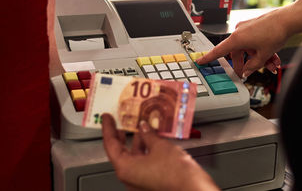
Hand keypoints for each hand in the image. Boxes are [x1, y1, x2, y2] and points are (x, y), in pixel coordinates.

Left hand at [101, 114, 218, 190]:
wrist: (193, 188)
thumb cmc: (176, 172)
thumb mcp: (160, 146)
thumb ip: (148, 135)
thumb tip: (144, 127)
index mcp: (125, 169)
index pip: (110, 145)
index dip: (108, 128)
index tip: (107, 118)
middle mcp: (130, 177)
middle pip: (120, 152)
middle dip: (121, 135)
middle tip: (120, 120)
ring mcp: (140, 180)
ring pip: (133, 157)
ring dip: (137, 141)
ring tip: (142, 125)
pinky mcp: (150, 181)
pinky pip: (143, 162)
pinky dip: (145, 150)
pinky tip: (153, 138)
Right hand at [197, 11, 285, 77]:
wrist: (288, 19)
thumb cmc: (275, 32)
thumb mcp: (263, 55)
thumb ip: (253, 66)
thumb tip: (246, 72)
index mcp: (237, 39)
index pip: (219, 51)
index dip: (209, 58)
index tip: (200, 61)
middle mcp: (240, 32)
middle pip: (237, 53)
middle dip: (246, 64)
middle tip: (248, 73)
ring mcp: (247, 28)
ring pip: (249, 49)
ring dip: (259, 58)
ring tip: (272, 65)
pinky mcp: (255, 27)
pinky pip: (254, 42)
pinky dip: (262, 50)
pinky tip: (274, 57)